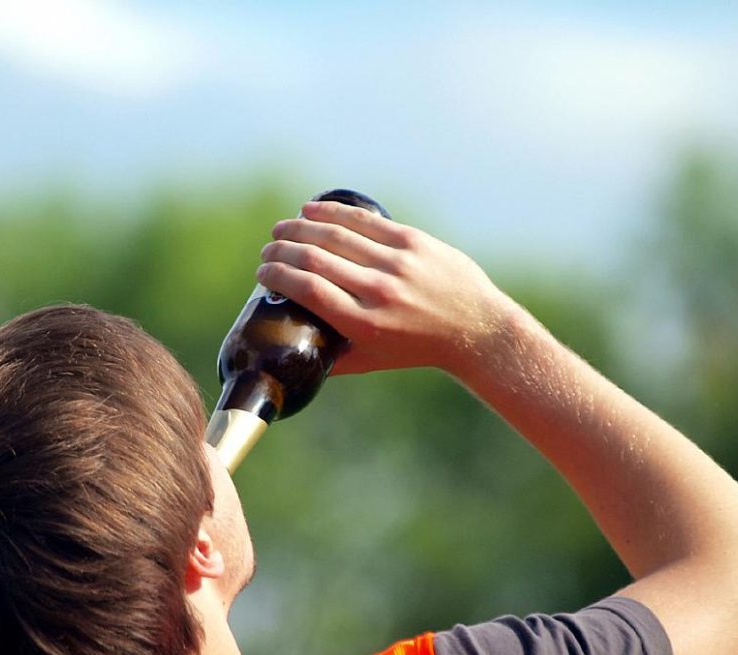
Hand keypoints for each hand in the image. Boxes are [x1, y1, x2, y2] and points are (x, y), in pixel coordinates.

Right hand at [257, 200, 516, 375]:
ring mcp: (397, 263)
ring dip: (300, 227)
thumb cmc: (416, 348)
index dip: (278, 276)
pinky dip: (332, 212)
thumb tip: (291, 353)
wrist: (474, 328)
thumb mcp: (371, 361)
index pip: (308, 290)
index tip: (263, 273)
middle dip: (281, 250)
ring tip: (281, 229)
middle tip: (268, 251)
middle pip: (315, 259)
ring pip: (336, 234)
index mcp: (363, 324)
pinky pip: (364, 220)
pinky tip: (311, 210)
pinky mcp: (413, 241)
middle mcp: (378, 291)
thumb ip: (331, 359)